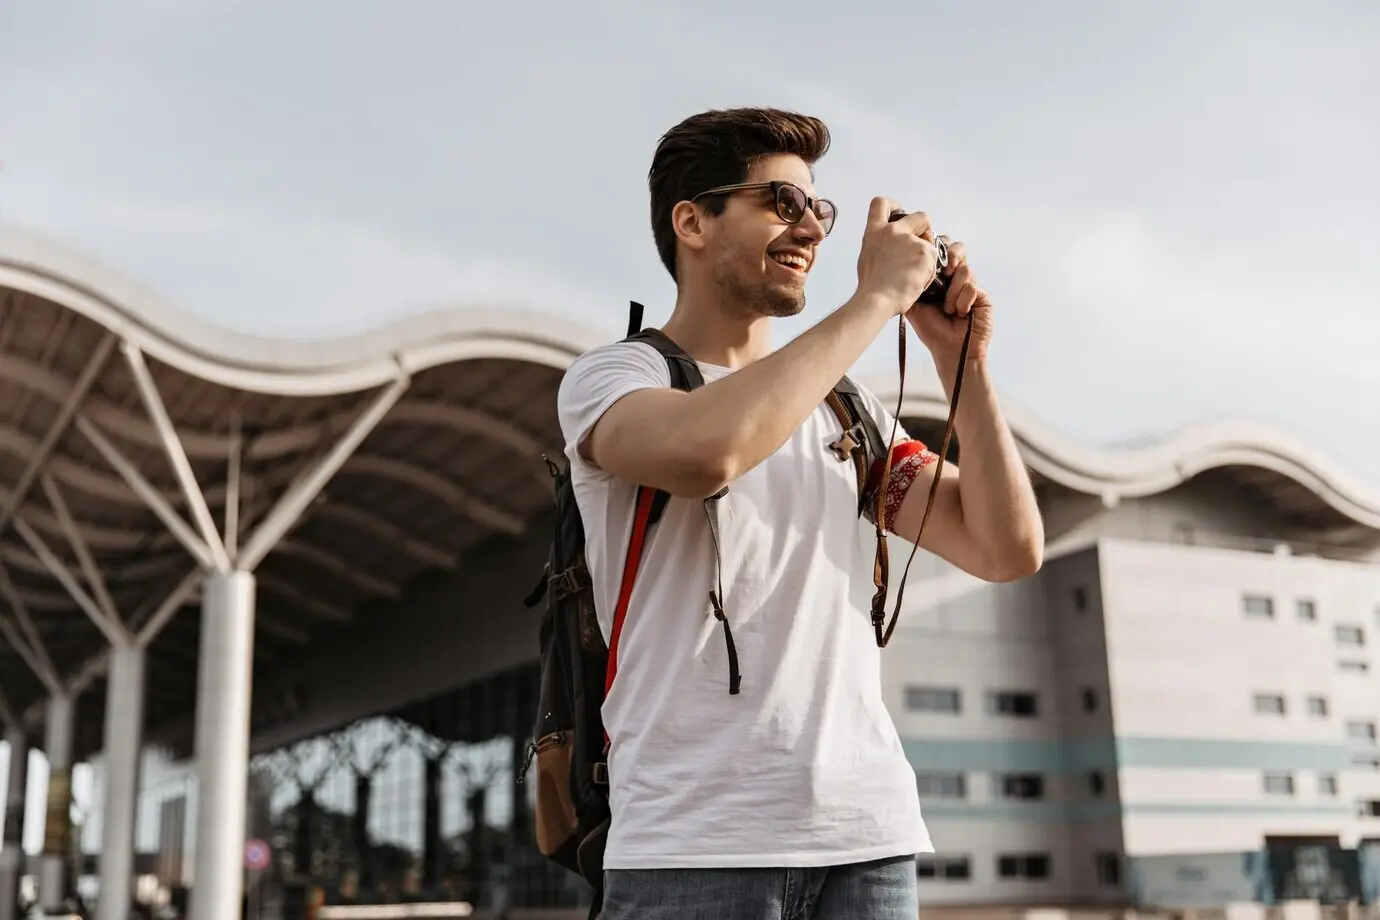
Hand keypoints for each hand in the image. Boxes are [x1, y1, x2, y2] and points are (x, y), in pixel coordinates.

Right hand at [855, 197, 942, 315]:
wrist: (879, 298)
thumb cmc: (871, 286)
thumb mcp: (867, 258)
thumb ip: (880, 246)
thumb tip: (889, 247)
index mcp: (875, 232)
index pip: (880, 204)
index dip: (894, 206)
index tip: (899, 214)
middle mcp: (893, 231)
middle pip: (920, 216)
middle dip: (925, 229)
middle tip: (920, 246)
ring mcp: (911, 240)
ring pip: (932, 241)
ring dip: (928, 254)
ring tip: (915, 273)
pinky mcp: (925, 251)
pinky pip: (936, 258)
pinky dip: (930, 270)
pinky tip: (919, 280)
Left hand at [906, 239, 992, 366]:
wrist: (950, 351)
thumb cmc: (932, 331)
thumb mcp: (914, 306)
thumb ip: (910, 286)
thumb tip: (901, 266)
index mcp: (939, 277)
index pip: (941, 250)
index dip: (936, 249)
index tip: (927, 259)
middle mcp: (955, 278)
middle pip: (958, 249)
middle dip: (950, 256)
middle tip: (944, 272)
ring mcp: (971, 285)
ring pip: (964, 269)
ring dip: (953, 290)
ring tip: (948, 309)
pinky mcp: (983, 295)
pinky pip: (972, 286)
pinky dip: (963, 300)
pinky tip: (960, 313)